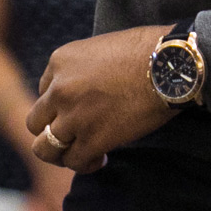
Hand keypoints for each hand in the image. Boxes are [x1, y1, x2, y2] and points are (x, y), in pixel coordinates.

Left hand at [25, 25, 177, 170]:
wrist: (174, 65)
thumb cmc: (150, 49)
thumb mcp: (103, 46)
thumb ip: (84, 67)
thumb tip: (89, 87)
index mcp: (60, 61)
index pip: (44, 90)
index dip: (61, 102)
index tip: (79, 107)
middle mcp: (59, 90)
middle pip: (36, 121)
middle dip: (52, 129)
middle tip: (72, 133)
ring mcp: (73, 117)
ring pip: (46, 148)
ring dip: (61, 152)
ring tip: (79, 153)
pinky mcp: (93, 139)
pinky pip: (75, 161)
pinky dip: (85, 164)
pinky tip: (100, 159)